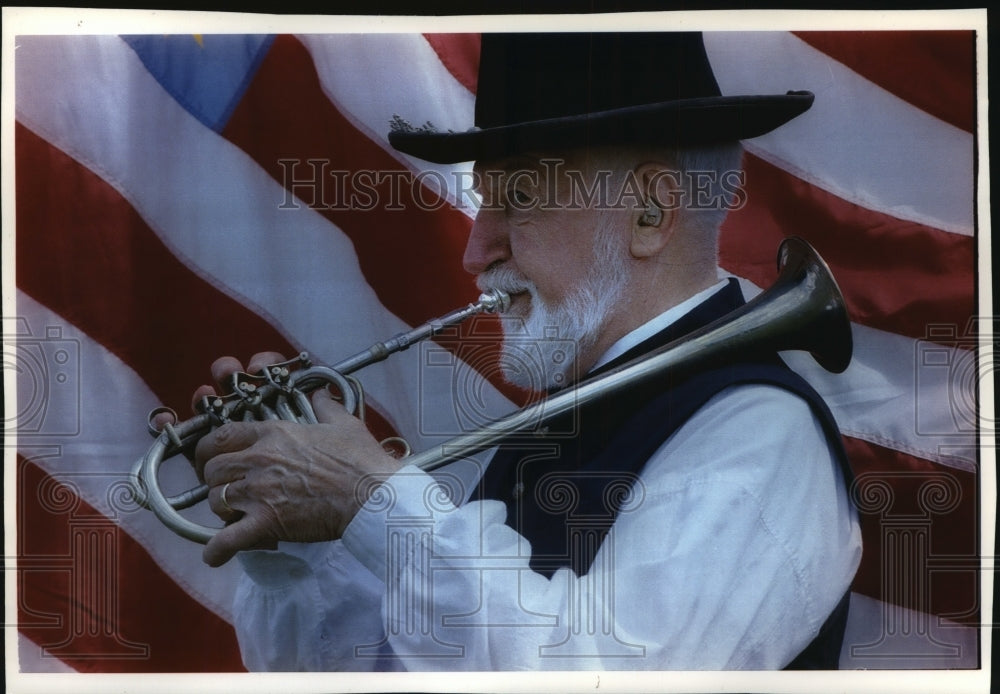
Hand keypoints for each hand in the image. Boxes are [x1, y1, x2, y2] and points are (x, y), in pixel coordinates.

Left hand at [195, 387, 402, 566]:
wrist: (373, 495)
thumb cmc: (361, 461)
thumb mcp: (344, 424)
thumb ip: (327, 408)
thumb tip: (322, 396)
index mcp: (274, 434)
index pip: (222, 435)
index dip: (209, 449)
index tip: (211, 457)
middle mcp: (259, 459)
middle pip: (212, 469)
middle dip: (214, 481)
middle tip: (226, 489)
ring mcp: (259, 492)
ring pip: (215, 501)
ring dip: (222, 511)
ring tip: (236, 516)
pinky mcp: (266, 522)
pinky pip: (227, 539)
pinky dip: (217, 550)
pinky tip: (216, 556)